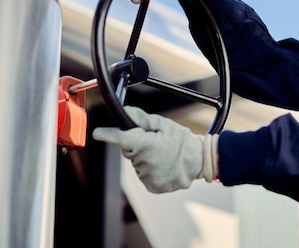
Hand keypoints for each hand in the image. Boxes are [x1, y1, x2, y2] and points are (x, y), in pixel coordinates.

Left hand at [92, 106, 218, 192]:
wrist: (199, 161)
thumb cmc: (181, 140)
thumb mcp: (163, 124)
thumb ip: (141, 119)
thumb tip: (126, 112)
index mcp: (145, 144)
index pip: (120, 138)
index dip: (107, 135)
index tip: (98, 133)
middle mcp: (143, 163)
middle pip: (129, 151)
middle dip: (137, 145)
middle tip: (154, 142)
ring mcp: (147, 176)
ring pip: (137, 164)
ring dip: (145, 159)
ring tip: (163, 155)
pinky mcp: (152, 186)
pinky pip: (145, 175)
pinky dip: (151, 170)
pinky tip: (164, 165)